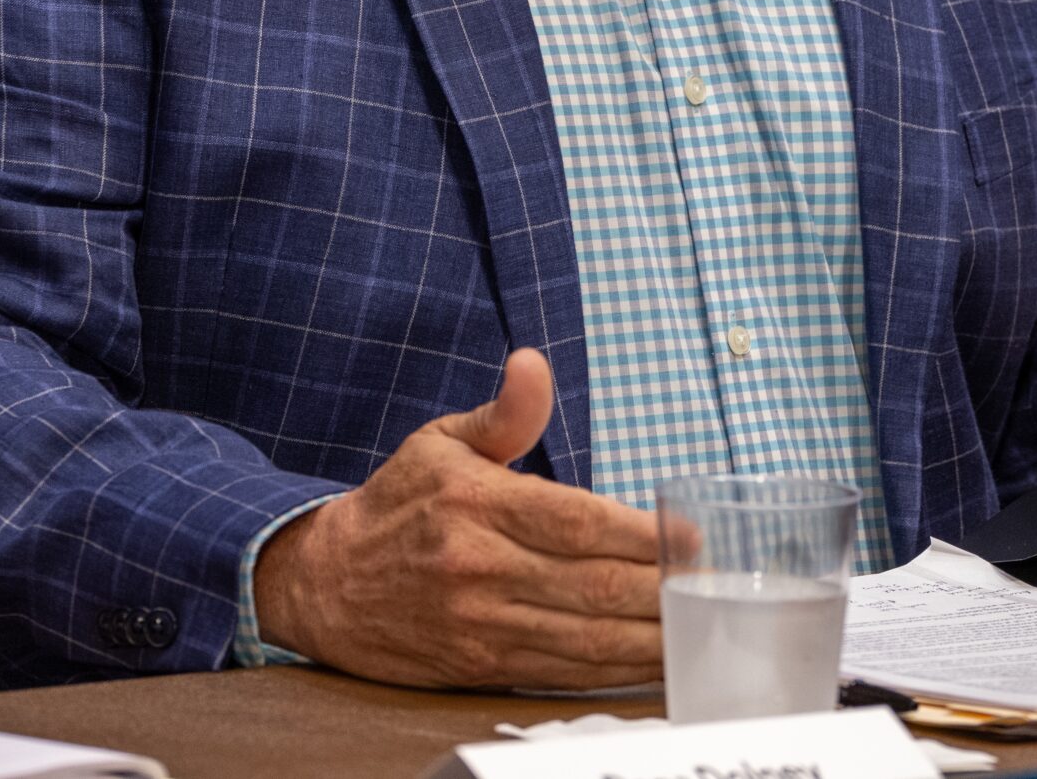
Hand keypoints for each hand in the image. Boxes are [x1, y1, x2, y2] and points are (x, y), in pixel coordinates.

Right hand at [254, 349, 693, 688]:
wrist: (319, 584)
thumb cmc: (395, 505)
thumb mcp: (439, 442)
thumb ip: (503, 413)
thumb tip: (533, 364)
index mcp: (477, 504)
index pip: (577, 522)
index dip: (643, 533)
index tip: (693, 534)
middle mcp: (479, 567)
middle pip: (594, 585)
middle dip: (664, 588)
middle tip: (716, 584)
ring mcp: (480, 623)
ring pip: (586, 638)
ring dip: (652, 637)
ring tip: (703, 627)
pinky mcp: (479, 665)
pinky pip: (562, 672)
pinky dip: (615, 671)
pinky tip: (655, 661)